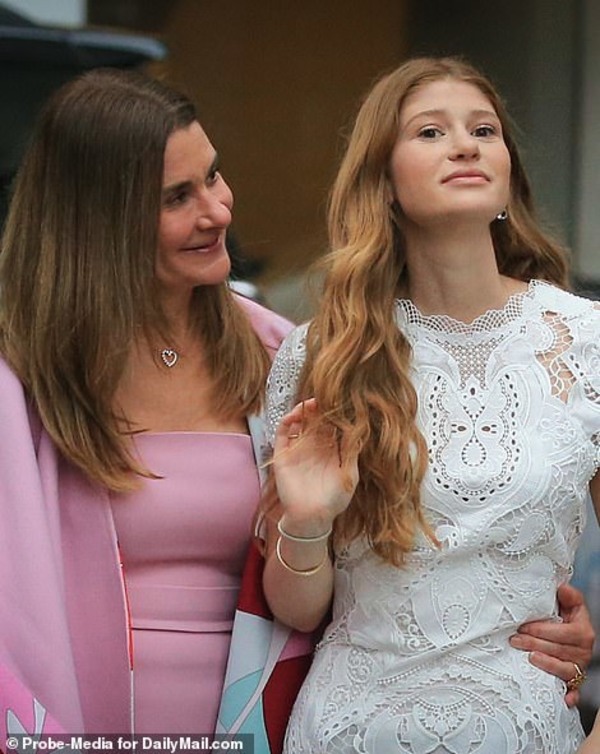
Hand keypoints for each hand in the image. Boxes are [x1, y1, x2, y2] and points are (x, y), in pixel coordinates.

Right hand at [273, 398, 358, 530]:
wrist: (312, 517)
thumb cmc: (334, 499)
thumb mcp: (350, 474)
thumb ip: (352, 452)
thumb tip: (360, 428)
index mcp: (331, 449)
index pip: (332, 424)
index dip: (335, 412)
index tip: (341, 400)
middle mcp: (314, 446)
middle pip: (315, 419)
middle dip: (320, 407)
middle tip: (326, 396)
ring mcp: (298, 449)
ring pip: (299, 422)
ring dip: (303, 410)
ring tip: (312, 403)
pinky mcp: (283, 454)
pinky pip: (282, 433)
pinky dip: (287, 420)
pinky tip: (296, 415)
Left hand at [509, 583, 594, 706]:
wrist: (570, 636)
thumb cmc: (565, 619)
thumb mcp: (570, 605)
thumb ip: (568, 596)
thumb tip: (561, 587)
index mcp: (583, 631)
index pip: (562, 632)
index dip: (541, 629)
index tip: (523, 626)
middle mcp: (583, 651)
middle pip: (558, 650)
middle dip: (534, 644)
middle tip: (514, 640)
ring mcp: (578, 667)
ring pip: (563, 669)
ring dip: (544, 664)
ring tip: (526, 657)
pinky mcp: (574, 682)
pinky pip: (573, 691)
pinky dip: (569, 695)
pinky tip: (562, 698)